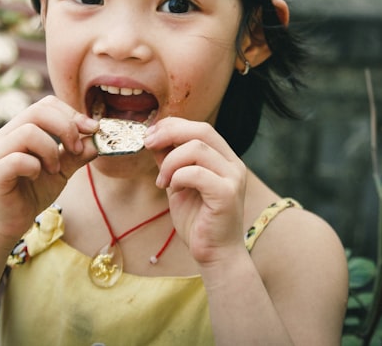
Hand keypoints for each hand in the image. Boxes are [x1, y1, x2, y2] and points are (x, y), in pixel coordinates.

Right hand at [0, 95, 98, 238]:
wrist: (13, 221)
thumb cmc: (35, 190)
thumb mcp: (63, 169)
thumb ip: (78, 154)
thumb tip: (97, 139)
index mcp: (22, 127)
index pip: (47, 104)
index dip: (72, 114)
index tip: (93, 129)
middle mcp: (7, 135)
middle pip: (38, 111)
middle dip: (66, 127)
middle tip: (76, 149)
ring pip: (28, 132)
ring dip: (50, 150)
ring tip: (54, 168)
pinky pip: (17, 159)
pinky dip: (34, 166)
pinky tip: (36, 177)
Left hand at [144, 117, 247, 265]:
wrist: (215, 255)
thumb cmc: (197, 221)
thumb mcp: (178, 184)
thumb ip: (171, 162)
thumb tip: (153, 139)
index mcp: (224, 158)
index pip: (200, 128)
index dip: (173, 125)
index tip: (150, 135)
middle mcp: (233, 164)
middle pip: (201, 130)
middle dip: (169, 133)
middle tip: (148, 144)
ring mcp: (233, 178)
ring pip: (197, 149)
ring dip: (170, 161)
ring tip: (162, 181)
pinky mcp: (227, 194)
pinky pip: (196, 173)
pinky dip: (178, 177)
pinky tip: (173, 189)